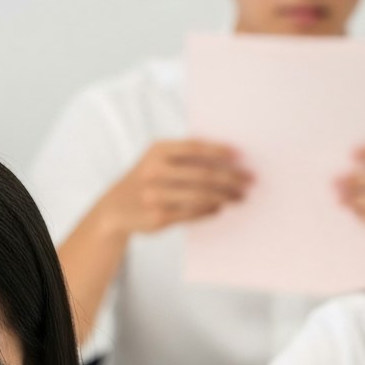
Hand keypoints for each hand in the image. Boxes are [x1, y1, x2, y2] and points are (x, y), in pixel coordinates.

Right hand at [94, 140, 250, 237]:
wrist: (115, 208)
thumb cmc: (146, 180)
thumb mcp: (157, 160)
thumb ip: (185, 158)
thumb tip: (228, 161)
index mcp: (157, 152)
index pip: (194, 147)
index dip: (219, 150)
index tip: (240, 155)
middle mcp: (154, 172)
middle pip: (202, 174)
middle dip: (230, 177)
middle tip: (249, 180)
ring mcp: (155, 196)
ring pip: (200, 196)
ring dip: (225, 196)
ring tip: (240, 197)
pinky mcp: (159, 217)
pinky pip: (193, 213)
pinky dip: (210, 210)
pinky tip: (220, 208)